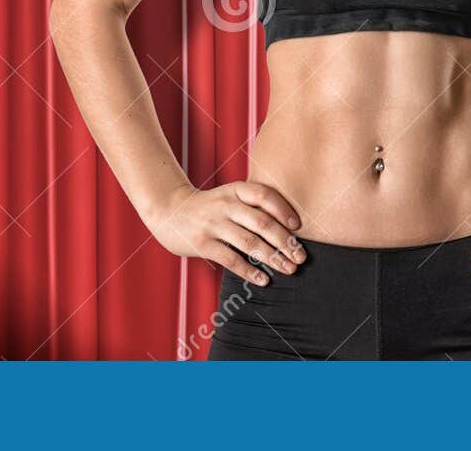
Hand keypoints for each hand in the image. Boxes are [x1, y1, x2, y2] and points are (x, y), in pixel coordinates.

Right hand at [145, 181, 308, 285]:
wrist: (168, 210)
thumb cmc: (208, 206)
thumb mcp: (228, 196)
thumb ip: (251, 205)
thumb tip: (287, 228)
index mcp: (235, 190)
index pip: (264, 196)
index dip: (284, 210)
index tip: (298, 226)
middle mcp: (225, 205)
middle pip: (262, 223)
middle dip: (285, 242)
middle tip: (301, 257)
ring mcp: (213, 224)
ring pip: (249, 243)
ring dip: (272, 258)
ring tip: (288, 269)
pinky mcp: (202, 244)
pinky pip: (231, 260)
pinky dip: (249, 271)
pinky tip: (263, 280)